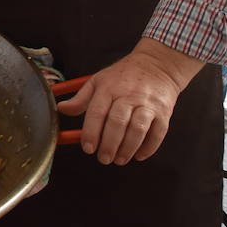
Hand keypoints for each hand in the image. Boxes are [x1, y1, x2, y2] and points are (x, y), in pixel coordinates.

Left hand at [56, 39, 202, 163]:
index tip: (87, 148)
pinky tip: (139, 156)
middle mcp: (128, 96)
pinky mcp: (164, 112)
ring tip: (119, 160)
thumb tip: (62, 109)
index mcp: (108, 89)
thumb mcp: (98, 81)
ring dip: (128, 148)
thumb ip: (80, 98)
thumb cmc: (122, 76)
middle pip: (118, 122)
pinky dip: (149, 147)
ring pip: (138, 129)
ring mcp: (148, 104)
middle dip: (109, 144)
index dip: (91, 132)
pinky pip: (158, 132)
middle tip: (103, 158)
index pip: (97, 112)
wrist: (156, 65)